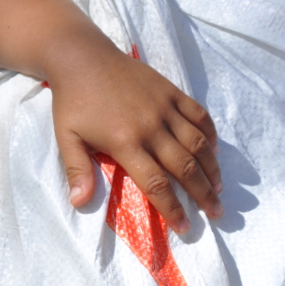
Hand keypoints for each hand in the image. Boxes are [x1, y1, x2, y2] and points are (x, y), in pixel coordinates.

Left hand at [47, 44, 221, 233]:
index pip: (156, 184)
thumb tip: (79, 203)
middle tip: (216, 213)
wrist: (82, 58)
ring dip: (212, 169)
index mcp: (126, 143)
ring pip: (198, 143)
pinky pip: (199, 115)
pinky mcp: (171, 91)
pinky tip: (214, 152)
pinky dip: (210, 135)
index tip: (184, 227)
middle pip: (185, 168)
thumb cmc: (72, 102)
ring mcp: (164, 107)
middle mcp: (151, 127)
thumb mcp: (66, 138)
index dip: (172, 208)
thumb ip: (77, 171)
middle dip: (202, 194)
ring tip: (218, 188)